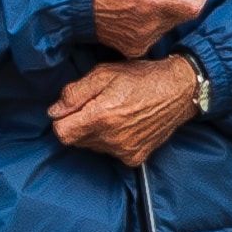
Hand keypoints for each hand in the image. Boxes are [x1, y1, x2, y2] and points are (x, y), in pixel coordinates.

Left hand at [49, 57, 199, 166]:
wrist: (178, 91)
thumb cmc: (140, 78)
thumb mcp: (103, 74)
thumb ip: (74, 93)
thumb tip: (54, 111)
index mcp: (100, 117)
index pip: (62, 133)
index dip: (62, 119)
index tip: (71, 109)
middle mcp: (112, 139)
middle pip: (77, 140)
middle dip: (79, 124)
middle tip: (96, 105)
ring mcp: (125, 151)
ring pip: (93, 147)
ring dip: (95, 133)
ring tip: (114, 112)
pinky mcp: (136, 157)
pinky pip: (112, 153)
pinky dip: (112, 141)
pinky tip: (125, 124)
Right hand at [91, 0, 207, 57]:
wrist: (70, 0)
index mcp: (151, 1)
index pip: (192, 6)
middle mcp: (149, 25)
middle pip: (180, 14)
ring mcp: (140, 40)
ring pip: (167, 24)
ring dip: (161, 10)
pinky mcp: (132, 49)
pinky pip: (153, 35)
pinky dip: (150, 23)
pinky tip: (131, 12)